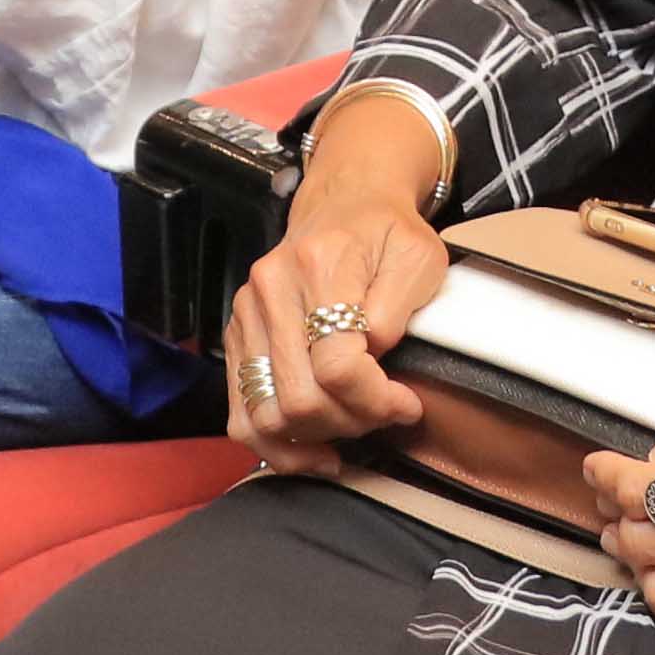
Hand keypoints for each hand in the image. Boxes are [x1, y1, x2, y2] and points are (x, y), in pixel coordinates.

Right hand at [226, 126, 451, 467]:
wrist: (346, 203)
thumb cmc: (387, 234)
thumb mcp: (419, 258)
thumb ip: (398, 309)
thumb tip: (373, 359)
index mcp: (319, 265)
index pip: (337, 365)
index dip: (376, 400)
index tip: (406, 403)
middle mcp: (271, 290)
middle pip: (300, 398)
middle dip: (352, 422)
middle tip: (384, 414)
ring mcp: (246, 315)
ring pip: (266, 415)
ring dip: (316, 439)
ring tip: (352, 431)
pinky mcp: (236, 337)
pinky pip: (241, 414)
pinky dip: (276, 447)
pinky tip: (314, 451)